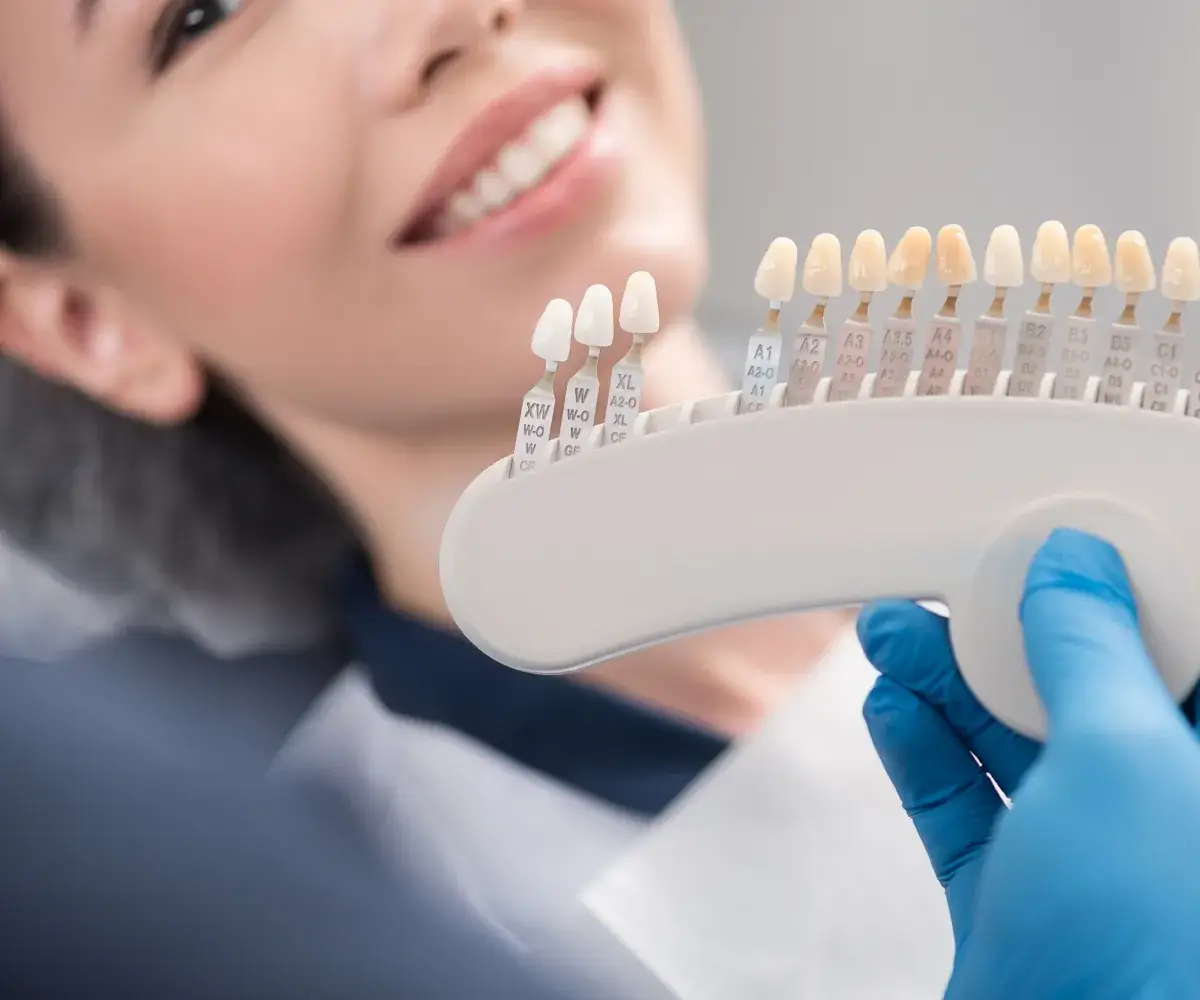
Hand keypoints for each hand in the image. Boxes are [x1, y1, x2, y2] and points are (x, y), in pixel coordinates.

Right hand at [858, 529, 1199, 998]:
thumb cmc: (1157, 955)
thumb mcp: (1129, 762)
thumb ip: (1092, 652)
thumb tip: (1074, 568)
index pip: (1185, 652)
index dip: (1125, 591)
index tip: (1064, 545)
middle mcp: (1169, 821)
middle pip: (1087, 690)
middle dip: (1010, 632)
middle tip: (954, 585)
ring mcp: (1095, 869)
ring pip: (1017, 745)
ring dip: (947, 684)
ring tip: (895, 633)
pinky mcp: (1021, 904)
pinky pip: (967, 805)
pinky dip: (922, 751)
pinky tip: (893, 707)